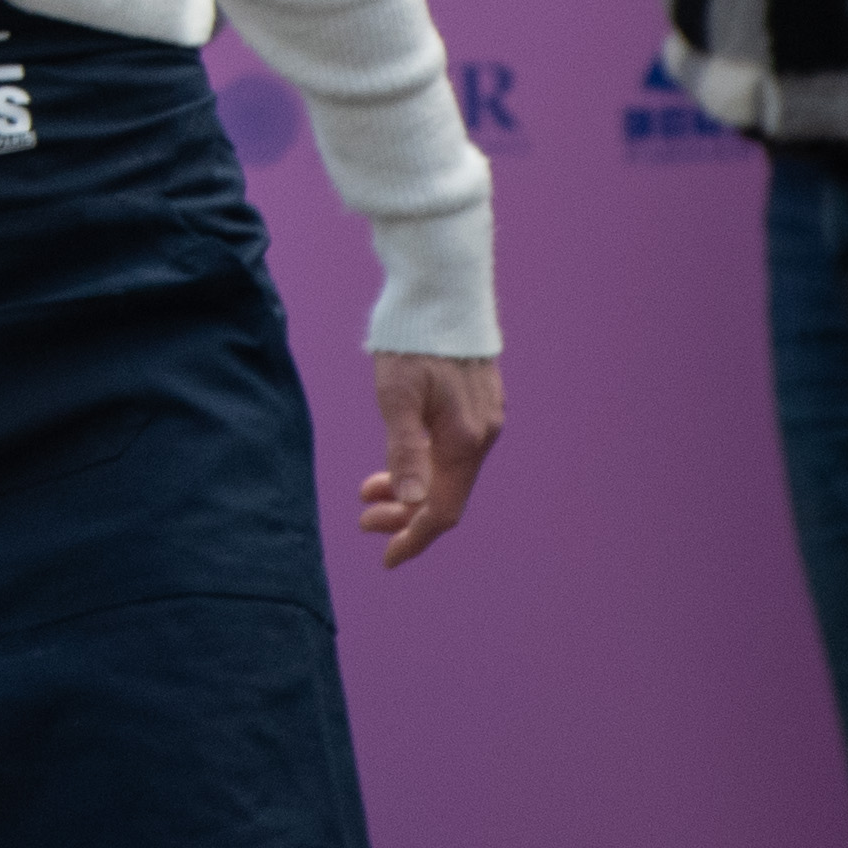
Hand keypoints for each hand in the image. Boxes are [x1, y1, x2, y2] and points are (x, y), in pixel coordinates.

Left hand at [355, 351, 500, 563]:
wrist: (443, 291)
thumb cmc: (413, 341)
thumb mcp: (397, 396)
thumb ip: (405, 450)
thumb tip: (412, 502)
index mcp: (464, 440)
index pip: (441, 509)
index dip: (413, 537)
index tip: (385, 557)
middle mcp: (482, 435)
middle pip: (445, 494)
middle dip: (404, 514)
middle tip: (363, 517)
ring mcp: (483, 418)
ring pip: (448, 472)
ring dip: (410, 488)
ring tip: (369, 488)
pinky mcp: (477, 403)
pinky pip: (453, 451)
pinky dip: (424, 464)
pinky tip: (398, 459)